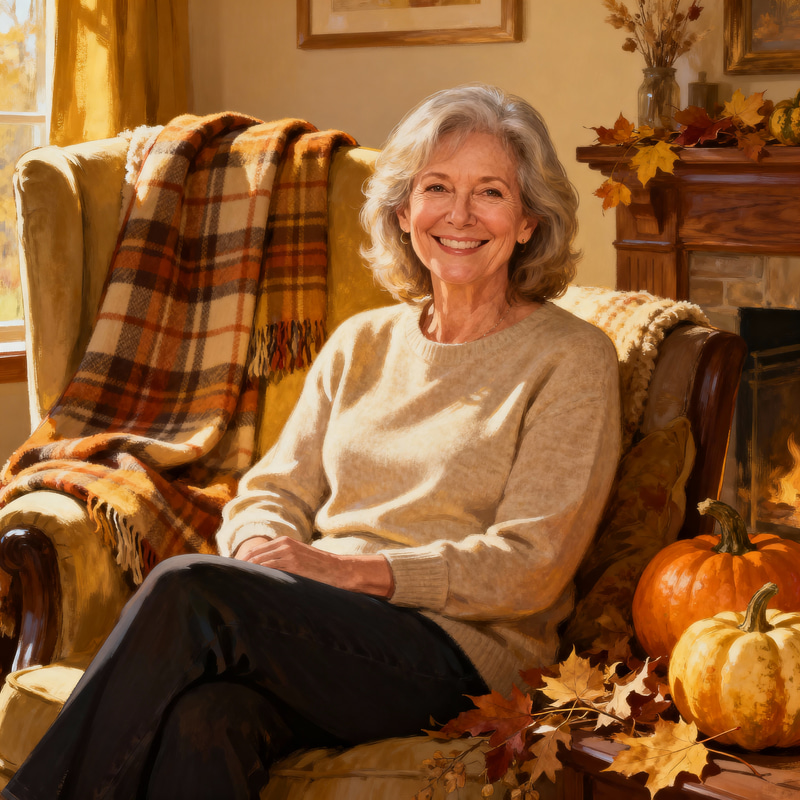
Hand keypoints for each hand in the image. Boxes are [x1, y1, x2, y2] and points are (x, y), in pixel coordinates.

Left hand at [233, 535, 393, 597]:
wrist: (340, 570)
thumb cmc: (319, 568)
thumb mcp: (299, 557)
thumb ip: (282, 560)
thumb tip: (262, 573)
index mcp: (284, 541)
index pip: (254, 550)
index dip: (240, 563)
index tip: (229, 574)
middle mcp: (284, 545)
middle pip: (252, 555)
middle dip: (237, 568)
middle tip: (225, 582)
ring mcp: (288, 554)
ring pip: (258, 563)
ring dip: (244, 574)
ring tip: (233, 586)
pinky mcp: (293, 565)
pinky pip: (269, 571)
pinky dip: (257, 577)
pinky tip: (249, 587)